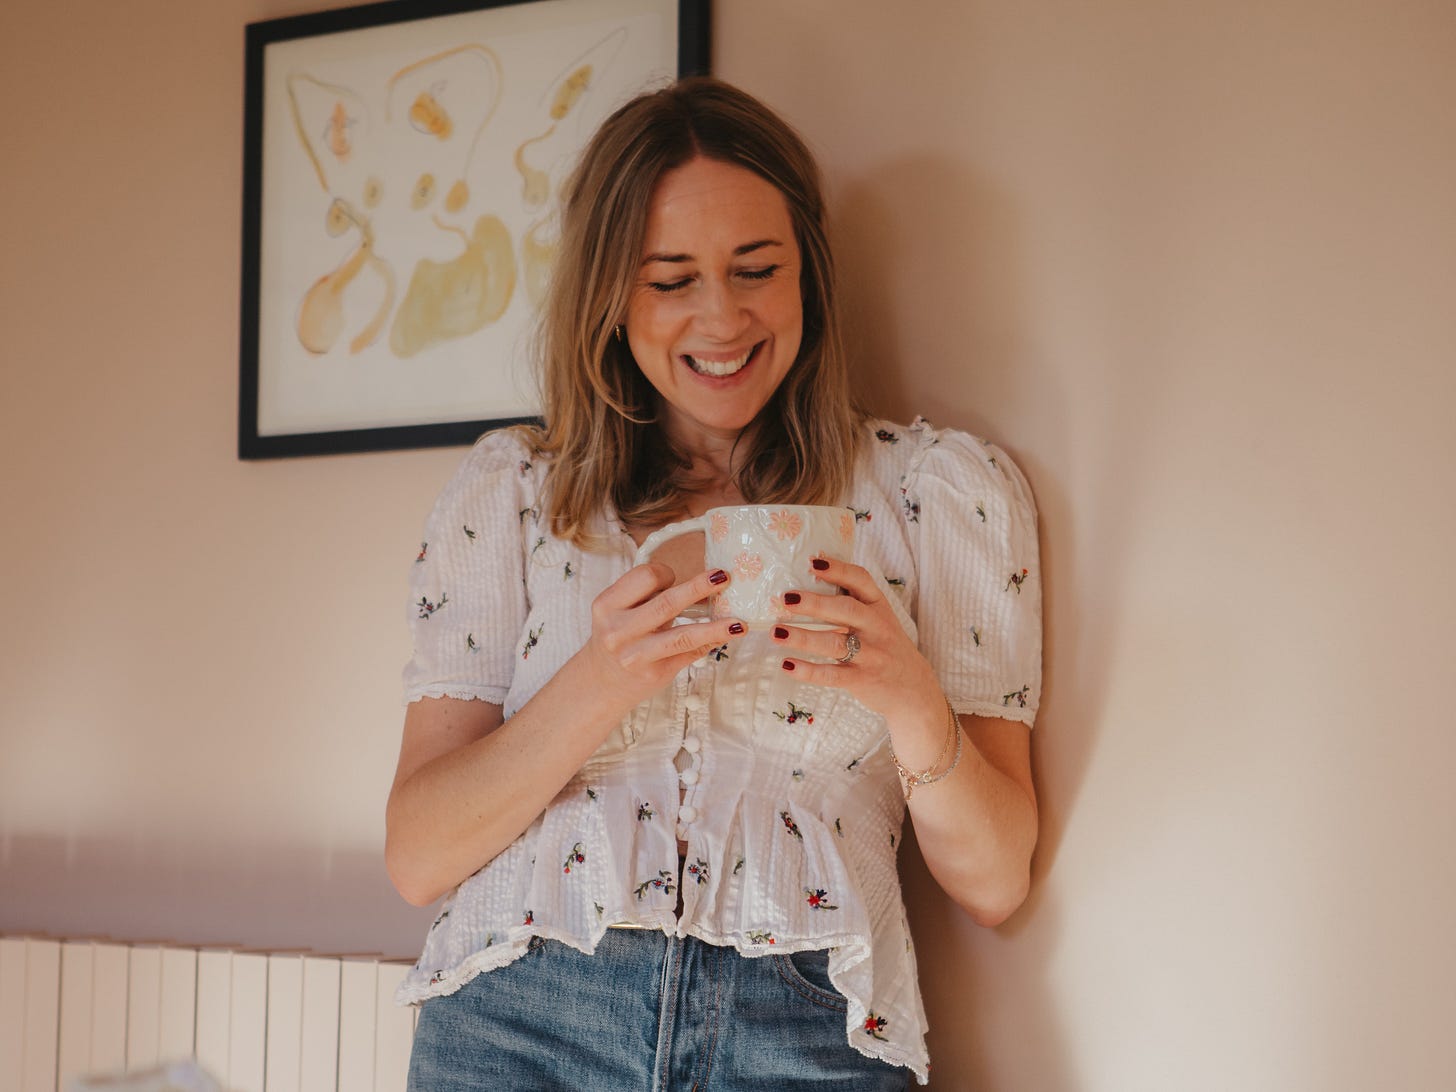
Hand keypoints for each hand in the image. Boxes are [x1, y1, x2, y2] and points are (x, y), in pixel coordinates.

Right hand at [581, 562, 744, 706]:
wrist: (602, 682)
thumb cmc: (619, 636)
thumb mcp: (618, 610)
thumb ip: (646, 595)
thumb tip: (698, 581)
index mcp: (607, 605)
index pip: (645, 576)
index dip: (665, 572)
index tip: (674, 577)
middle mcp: (618, 630)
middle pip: (667, 602)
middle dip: (699, 587)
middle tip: (724, 576)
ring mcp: (637, 655)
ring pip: (684, 635)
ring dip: (715, 627)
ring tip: (739, 622)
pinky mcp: (655, 673)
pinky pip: (690, 653)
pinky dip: (711, 642)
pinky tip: (728, 635)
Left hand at [771, 557, 940, 721]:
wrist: (913, 688)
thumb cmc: (885, 647)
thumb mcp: (878, 620)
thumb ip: (852, 604)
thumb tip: (808, 583)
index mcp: (879, 607)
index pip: (861, 581)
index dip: (838, 570)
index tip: (813, 562)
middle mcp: (877, 627)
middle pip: (846, 610)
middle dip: (815, 603)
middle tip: (786, 599)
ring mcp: (871, 655)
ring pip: (835, 643)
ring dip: (803, 637)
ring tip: (777, 632)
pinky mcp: (863, 679)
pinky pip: (832, 675)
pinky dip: (808, 671)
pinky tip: (787, 664)